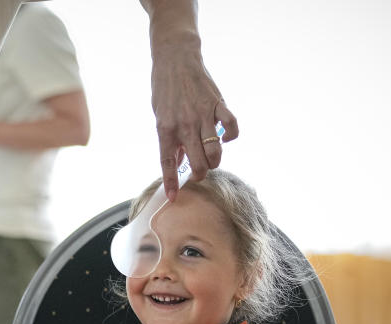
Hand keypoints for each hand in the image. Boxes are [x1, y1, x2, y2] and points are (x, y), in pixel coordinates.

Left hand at [151, 49, 238, 199]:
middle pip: (198, 163)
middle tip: (199, 171)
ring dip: (216, 161)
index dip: (171, 183)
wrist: (176, 59)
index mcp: (165, 129)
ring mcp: (203, 115)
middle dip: (200, 174)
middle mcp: (185, 125)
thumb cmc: (164, 90)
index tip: (173, 198)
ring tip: (212, 158)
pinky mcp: (218, 104)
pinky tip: (225, 137)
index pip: (168, 163)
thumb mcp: (160, 117)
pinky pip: (231, 126)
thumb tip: (179, 163)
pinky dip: (231, 136)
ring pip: (215, 151)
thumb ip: (170, 141)